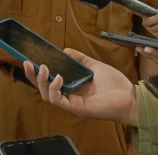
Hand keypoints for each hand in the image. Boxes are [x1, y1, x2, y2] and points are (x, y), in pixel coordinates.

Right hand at [22, 49, 137, 125]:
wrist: (130, 96)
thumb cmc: (114, 84)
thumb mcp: (93, 66)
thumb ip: (79, 59)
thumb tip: (65, 50)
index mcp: (70, 85)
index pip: (47, 80)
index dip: (36, 71)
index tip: (29, 59)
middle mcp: (67, 95)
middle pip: (42, 88)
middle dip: (33, 76)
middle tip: (28, 63)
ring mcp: (71, 102)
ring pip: (46, 95)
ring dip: (42, 81)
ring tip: (44, 68)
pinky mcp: (76, 108)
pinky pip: (58, 100)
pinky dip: (54, 89)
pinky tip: (58, 78)